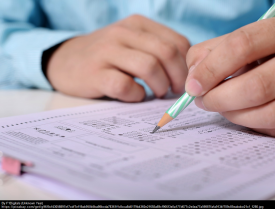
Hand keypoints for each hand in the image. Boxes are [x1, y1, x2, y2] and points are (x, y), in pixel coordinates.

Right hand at [47, 15, 189, 101]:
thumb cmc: (107, 56)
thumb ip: (157, 51)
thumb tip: (186, 74)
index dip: (186, 66)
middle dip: (178, 78)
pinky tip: (134, 96)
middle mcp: (123, 33)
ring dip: (160, 86)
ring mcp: (107, 52)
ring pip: (149, 67)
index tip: (183, 81)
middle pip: (167, 53)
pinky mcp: (95, 74)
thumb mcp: (132, 44)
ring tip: (156, 94)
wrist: (66, 61)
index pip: (177, 42)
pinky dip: (136, 96)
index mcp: (137, 24)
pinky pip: (125, 86)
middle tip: (174, 91)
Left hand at [185, 15, 274, 136]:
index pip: (242, 46)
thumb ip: (210, 52)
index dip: (211, 69)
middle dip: (220, 99)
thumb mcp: (239, 42)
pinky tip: (243, 113)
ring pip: (270, 113)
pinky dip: (252, 124)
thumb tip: (194, 79)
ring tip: (221, 109)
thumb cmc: (262, 53)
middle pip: (257, 86)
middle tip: (203, 102)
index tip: (193, 87)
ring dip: (235, 116)